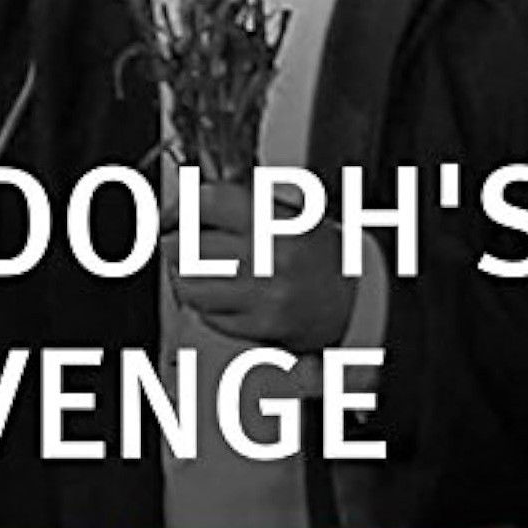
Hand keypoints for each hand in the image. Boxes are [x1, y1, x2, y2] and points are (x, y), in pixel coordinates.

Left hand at [161, 180, 355, 350]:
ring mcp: (263, 295)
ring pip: (190, 285)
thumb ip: (242, 203)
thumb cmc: (320, 253)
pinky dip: (203, 306)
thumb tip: (191, 200)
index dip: (180, 207)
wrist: (357, 297)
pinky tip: (216, 295)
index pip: (209, 202)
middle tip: (174, 242)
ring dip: (181, 276)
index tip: (170, 215)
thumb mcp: (289, 213)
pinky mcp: (260, 327)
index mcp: (275, 219)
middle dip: (173, 244)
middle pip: (190, 246)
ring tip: (190, 270)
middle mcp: (268, 256)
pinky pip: (209, 316)